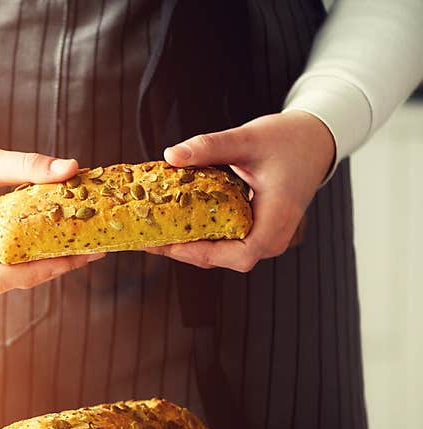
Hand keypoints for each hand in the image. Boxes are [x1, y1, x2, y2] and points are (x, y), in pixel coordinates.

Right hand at [0, 128, 105, 293]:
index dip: (40, 271)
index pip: (0, 277)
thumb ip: (27, 166)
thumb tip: (74, 167)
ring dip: (43, 263)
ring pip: (9, 275)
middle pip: (12, 279)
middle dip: (52, 266)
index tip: (73, 254)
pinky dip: (28, 255)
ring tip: (80, 245)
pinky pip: (3, 264)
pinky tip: (54, 239)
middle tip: (91, 249)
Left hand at [145, 110, 335, 271]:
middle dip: (184, 250)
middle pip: (223, 259)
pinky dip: (198, 236)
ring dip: (187, 245)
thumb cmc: (288, 139)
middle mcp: (272, 237)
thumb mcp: (249, 138)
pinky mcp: (254, 232)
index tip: (172, 244)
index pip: (242, 255)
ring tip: (152, 233)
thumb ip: (211, 146)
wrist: (314, 141)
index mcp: (278, 218)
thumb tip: (171, 155)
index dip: (204, 253)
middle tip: (146, 239)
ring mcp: (264, 238)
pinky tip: (172, 223)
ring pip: (221, 254)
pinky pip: (223, 242)